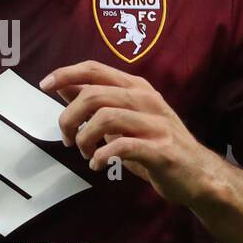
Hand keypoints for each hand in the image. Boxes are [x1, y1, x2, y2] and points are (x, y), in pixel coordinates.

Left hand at [40, 60, 217, 208]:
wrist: (198, 174)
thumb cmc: (156, 144)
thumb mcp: (124, 118)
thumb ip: (97, 101)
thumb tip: (63, 86)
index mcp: (136, 88)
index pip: (95, 69)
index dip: (66, 74)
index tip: (44, 85)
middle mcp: (146, 100)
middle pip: (94, 95)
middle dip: (70, 118)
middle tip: (68, 139)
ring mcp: (155, 124)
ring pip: (105, 118)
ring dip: (85, 138)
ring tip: (85, 153)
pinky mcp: (161, 150)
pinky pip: (123, 146)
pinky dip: (102, 155)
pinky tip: (98, 164)